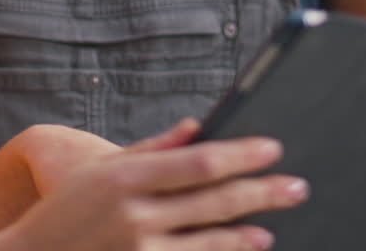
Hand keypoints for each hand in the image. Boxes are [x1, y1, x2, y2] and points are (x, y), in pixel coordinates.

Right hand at [0, 119, 308, 250]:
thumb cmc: (67, 209)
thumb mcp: (101, 169)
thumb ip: (152, 148)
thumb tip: (197, 126)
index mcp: (124, 177)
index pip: (198, 163)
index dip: (240, 155)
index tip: (273, 148)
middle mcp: (134, 215)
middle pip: (213, 202)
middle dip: (261, 192)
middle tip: (298, 186)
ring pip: (210, 241)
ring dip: (248, 230)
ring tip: (275, 220)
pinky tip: (246, 246)